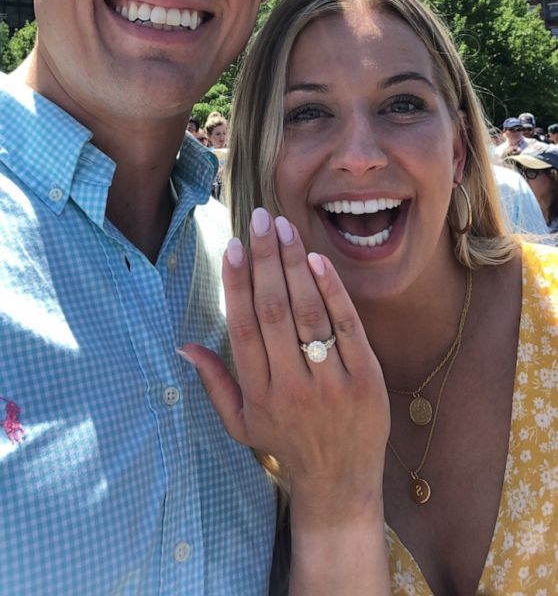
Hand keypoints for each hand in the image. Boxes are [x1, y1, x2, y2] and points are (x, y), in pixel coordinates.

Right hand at [179, 208, 389, 520]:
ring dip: (295, 266)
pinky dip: (333, 292)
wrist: (341, 482)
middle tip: (261, 219)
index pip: (243, 329)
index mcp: (259, 394)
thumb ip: (215, 382)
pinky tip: (318, 260)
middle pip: (274, 312)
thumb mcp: (241, 423)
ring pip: (309, 314)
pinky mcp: (366, 379)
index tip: (234, 246)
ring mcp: (331, 383)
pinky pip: (347, 327)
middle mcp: (291, 387)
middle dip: (266, 261)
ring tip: (286, 229)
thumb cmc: (286, 445)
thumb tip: (183, 346)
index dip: (237, 284)